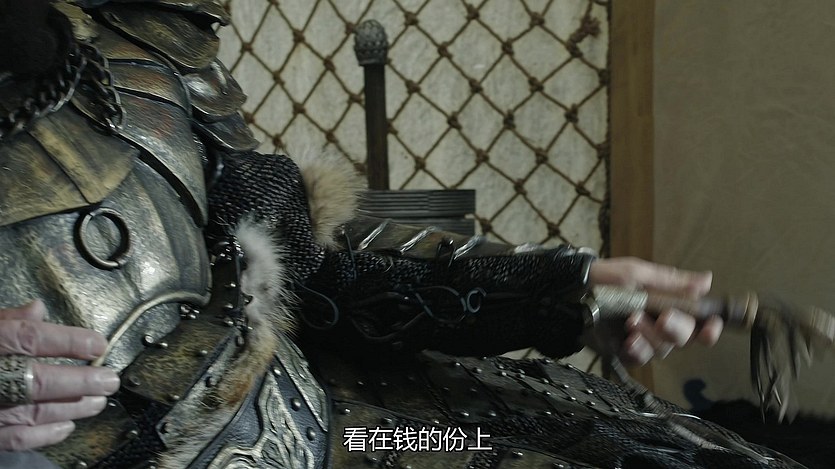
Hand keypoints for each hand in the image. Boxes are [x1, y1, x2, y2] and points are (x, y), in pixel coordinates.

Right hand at [0, 301, 118, 450]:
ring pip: (32, 412)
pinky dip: (45, 435)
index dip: (68, 341)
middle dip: (80, 381)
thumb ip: (1, 319)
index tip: (98, 344)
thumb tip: (38, 309)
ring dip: (71, 408)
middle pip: (38, 381)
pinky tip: (68, 426)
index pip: (29, 338)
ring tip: (99, 400)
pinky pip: (14, 438)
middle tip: (110, 380)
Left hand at [587, 257, 723, 365]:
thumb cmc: (606, 278)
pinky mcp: (624, 352)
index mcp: (668, 304)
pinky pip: (640, 359)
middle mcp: (659, 325)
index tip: (711, 326)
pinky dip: (638, 350)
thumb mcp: (637, 274)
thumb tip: (707, 280)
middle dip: (677, 328)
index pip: (698, 321)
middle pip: (684, 337)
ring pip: (663, 348)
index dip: (709, 327)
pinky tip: (629, 340)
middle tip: (663, 319)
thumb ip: (671, 281)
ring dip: (651, 335)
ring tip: (632, 320)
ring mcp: (642, 340)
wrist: (571, 290)